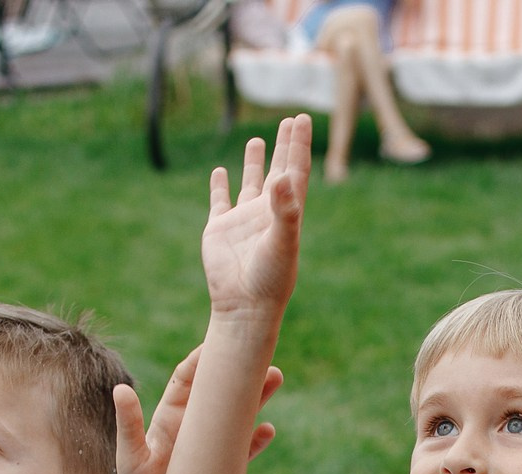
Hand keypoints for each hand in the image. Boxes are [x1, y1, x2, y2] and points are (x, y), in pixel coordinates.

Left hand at [113, 349, 283, 473]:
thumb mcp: (130, 456)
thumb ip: (128, 423)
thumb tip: (121, 388)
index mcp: (171, 416)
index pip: (189, 379)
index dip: (202, 360)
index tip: (216, 343)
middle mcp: (194, 426)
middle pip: (220, 391)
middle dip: (238, 372)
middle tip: (258, 353)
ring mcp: (211, 446)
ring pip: (237, 414)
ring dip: (256, 397)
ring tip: (274, 377)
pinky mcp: (222, 468)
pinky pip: (243, 450)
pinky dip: (255, 440)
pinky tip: (268, 429)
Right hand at [200, 115, 311, 325]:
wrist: (244, 306)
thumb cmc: (270, 279)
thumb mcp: (282, 242)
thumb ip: (285, 209)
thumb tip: (284, 175)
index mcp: (286, 213)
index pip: (295, 171)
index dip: (299, 145)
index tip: (302, 119)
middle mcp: (266, 213)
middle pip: (278, 171)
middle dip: (284, 146)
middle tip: (290, 120)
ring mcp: (243, 221)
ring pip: (250, 183)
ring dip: (254, 162)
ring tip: (258, 140)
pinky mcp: (219, 229)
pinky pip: (220, 201)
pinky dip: (219, 186)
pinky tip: (220, 171)